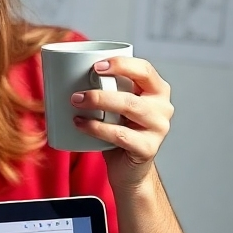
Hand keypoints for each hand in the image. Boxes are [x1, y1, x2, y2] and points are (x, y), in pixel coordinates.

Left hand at [70, 56, 173, 190]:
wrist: (128, 168)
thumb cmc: (120, 130)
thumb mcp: (117, 105)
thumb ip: (108, 88)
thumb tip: (70, 71)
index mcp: (157, 90)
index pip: (143, 69)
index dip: (120, 64)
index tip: (95, 66)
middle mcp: (162, 107)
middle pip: (131, 93)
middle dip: (101, 93)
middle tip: (76, 95)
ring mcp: (158, 129)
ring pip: (128, 109)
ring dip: (98, 105)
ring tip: (76, 105)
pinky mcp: (148, 148)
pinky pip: (120, 135)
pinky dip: (97, 128)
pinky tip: (81, 124)